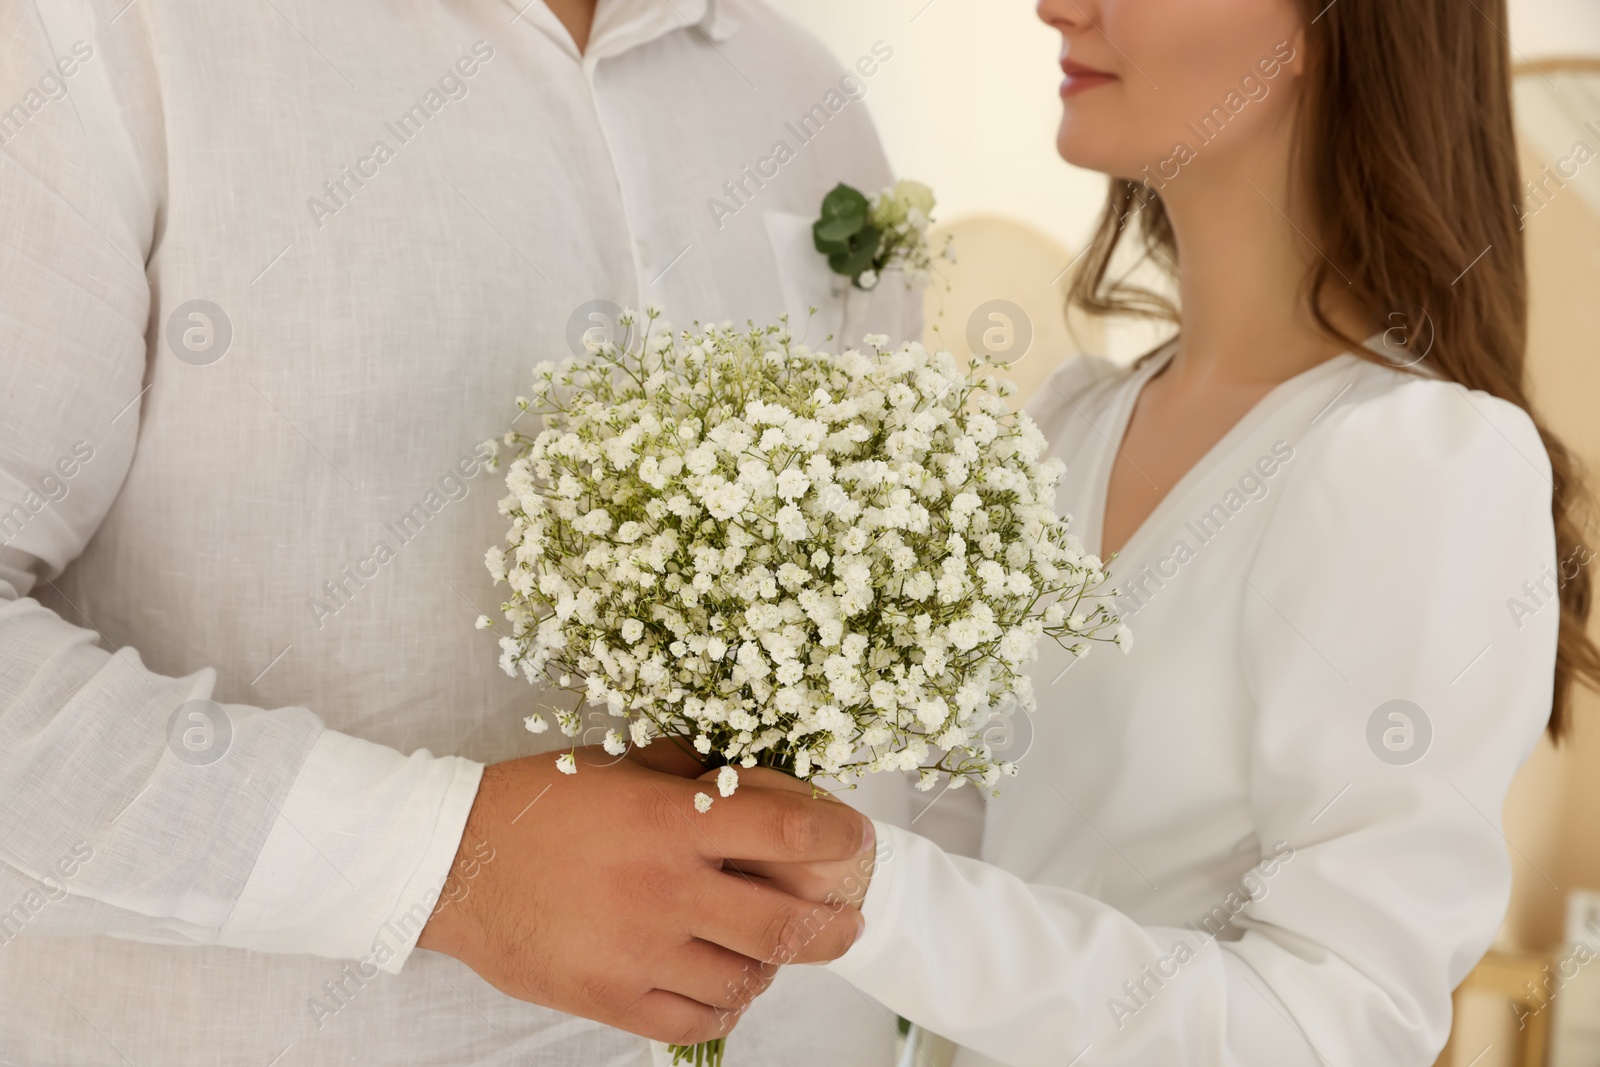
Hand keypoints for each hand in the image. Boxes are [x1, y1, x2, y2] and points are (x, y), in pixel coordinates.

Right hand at [417, 748, 873, 1045]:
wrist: (451, 861)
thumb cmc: (535, 803)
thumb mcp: (616, 763)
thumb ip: (689, 772)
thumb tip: (753, 778)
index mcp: (670, 820)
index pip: (789, 833)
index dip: (841, 839)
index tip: (857, 841)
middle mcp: (664, 889)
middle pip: (788, 924)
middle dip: (837, 927)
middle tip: (849, 922)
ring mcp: (639, 951)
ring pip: (748, 979)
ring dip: (775, 966)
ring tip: (773, 950)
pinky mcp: (611, 999)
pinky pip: (698, 1020)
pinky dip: (727, 1007)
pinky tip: (727, 987)